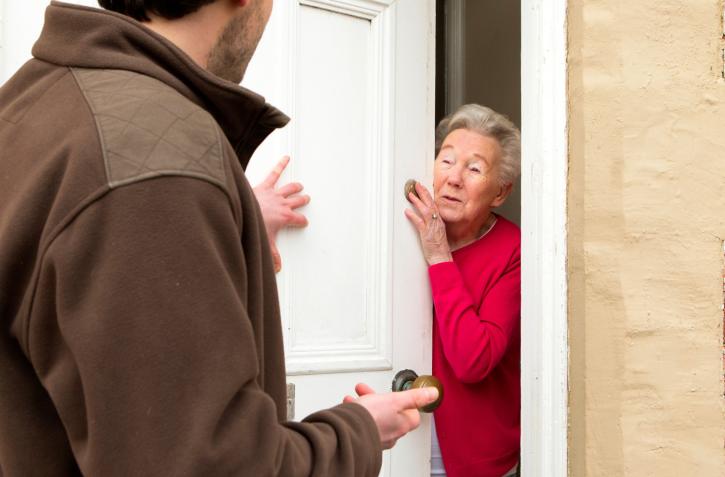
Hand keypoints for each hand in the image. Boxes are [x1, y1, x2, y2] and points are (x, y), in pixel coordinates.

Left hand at [253, 156, 309, 271]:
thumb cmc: (253, 224)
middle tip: (305, 199)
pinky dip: (281, 164)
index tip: (303, 222)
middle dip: (302, 200)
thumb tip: (277, 269)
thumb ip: (272, 256)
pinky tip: (286, 158)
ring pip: (290, 188)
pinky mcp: (265, 185)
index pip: (300, 220)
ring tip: (299, 185)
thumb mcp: (265, 243)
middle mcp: (283, 204)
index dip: (303, 222)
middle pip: (298, 201)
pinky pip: (274, 173)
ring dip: (296, 187)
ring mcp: (275, 194)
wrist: (242, 210)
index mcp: (286, 218)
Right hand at [343, 383, 438, 448]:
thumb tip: (433, 394)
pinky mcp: (364, 437)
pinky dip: (358, 414)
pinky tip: (350, 409)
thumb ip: (414, 397)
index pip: (413, 414)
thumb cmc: (372, 417)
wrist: (348, 431)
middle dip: (381, 400)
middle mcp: (393, 433)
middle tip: (372, 393)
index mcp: (403, 424)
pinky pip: (364, 423)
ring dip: (367, 405)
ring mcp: (378, 436)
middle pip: (392, 413)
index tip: (400, 395)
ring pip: (376, 417)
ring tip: (358, 399)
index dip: (406, 403)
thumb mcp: (395, 399)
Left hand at [403, 181, 451, 265]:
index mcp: (439, 221)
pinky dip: (413, 216)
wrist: (442, 258)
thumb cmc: (439, 248)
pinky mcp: (427, 234)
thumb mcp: (437, 233)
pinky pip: (420, 223)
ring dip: (418, 202)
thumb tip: (425, 218)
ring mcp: (432, 227)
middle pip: (430, 204)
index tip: (422, 188)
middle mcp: (437, 222)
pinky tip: (407, 212)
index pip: (433, 204)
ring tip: (410, 195)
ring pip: (425, 211)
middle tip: (416, 184)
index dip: (427, 195)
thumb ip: (432, 224)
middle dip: (423, 193)